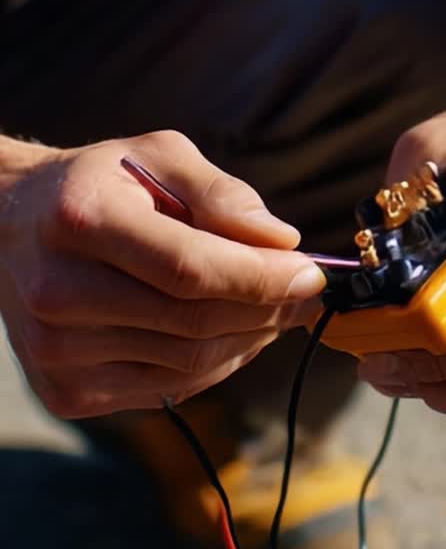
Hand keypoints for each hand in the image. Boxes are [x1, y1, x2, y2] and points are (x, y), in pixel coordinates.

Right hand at [0, 131, 324, 416]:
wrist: (13, 227)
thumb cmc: (102, 184)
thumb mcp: (159, 156)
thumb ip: (222, 194)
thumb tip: (283, 243)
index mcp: (81, 220)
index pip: (188, 268)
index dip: (260, 278)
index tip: (312, 273)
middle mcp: (59, 292)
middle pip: (193, 322)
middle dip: (267, 310)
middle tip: (306, 292)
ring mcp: (57, 352)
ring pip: (188, 364)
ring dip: (249, 340)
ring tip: (274, 309)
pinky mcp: (65, 392)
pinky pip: (169, 390)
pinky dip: (215, 365)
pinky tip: (232, 333)